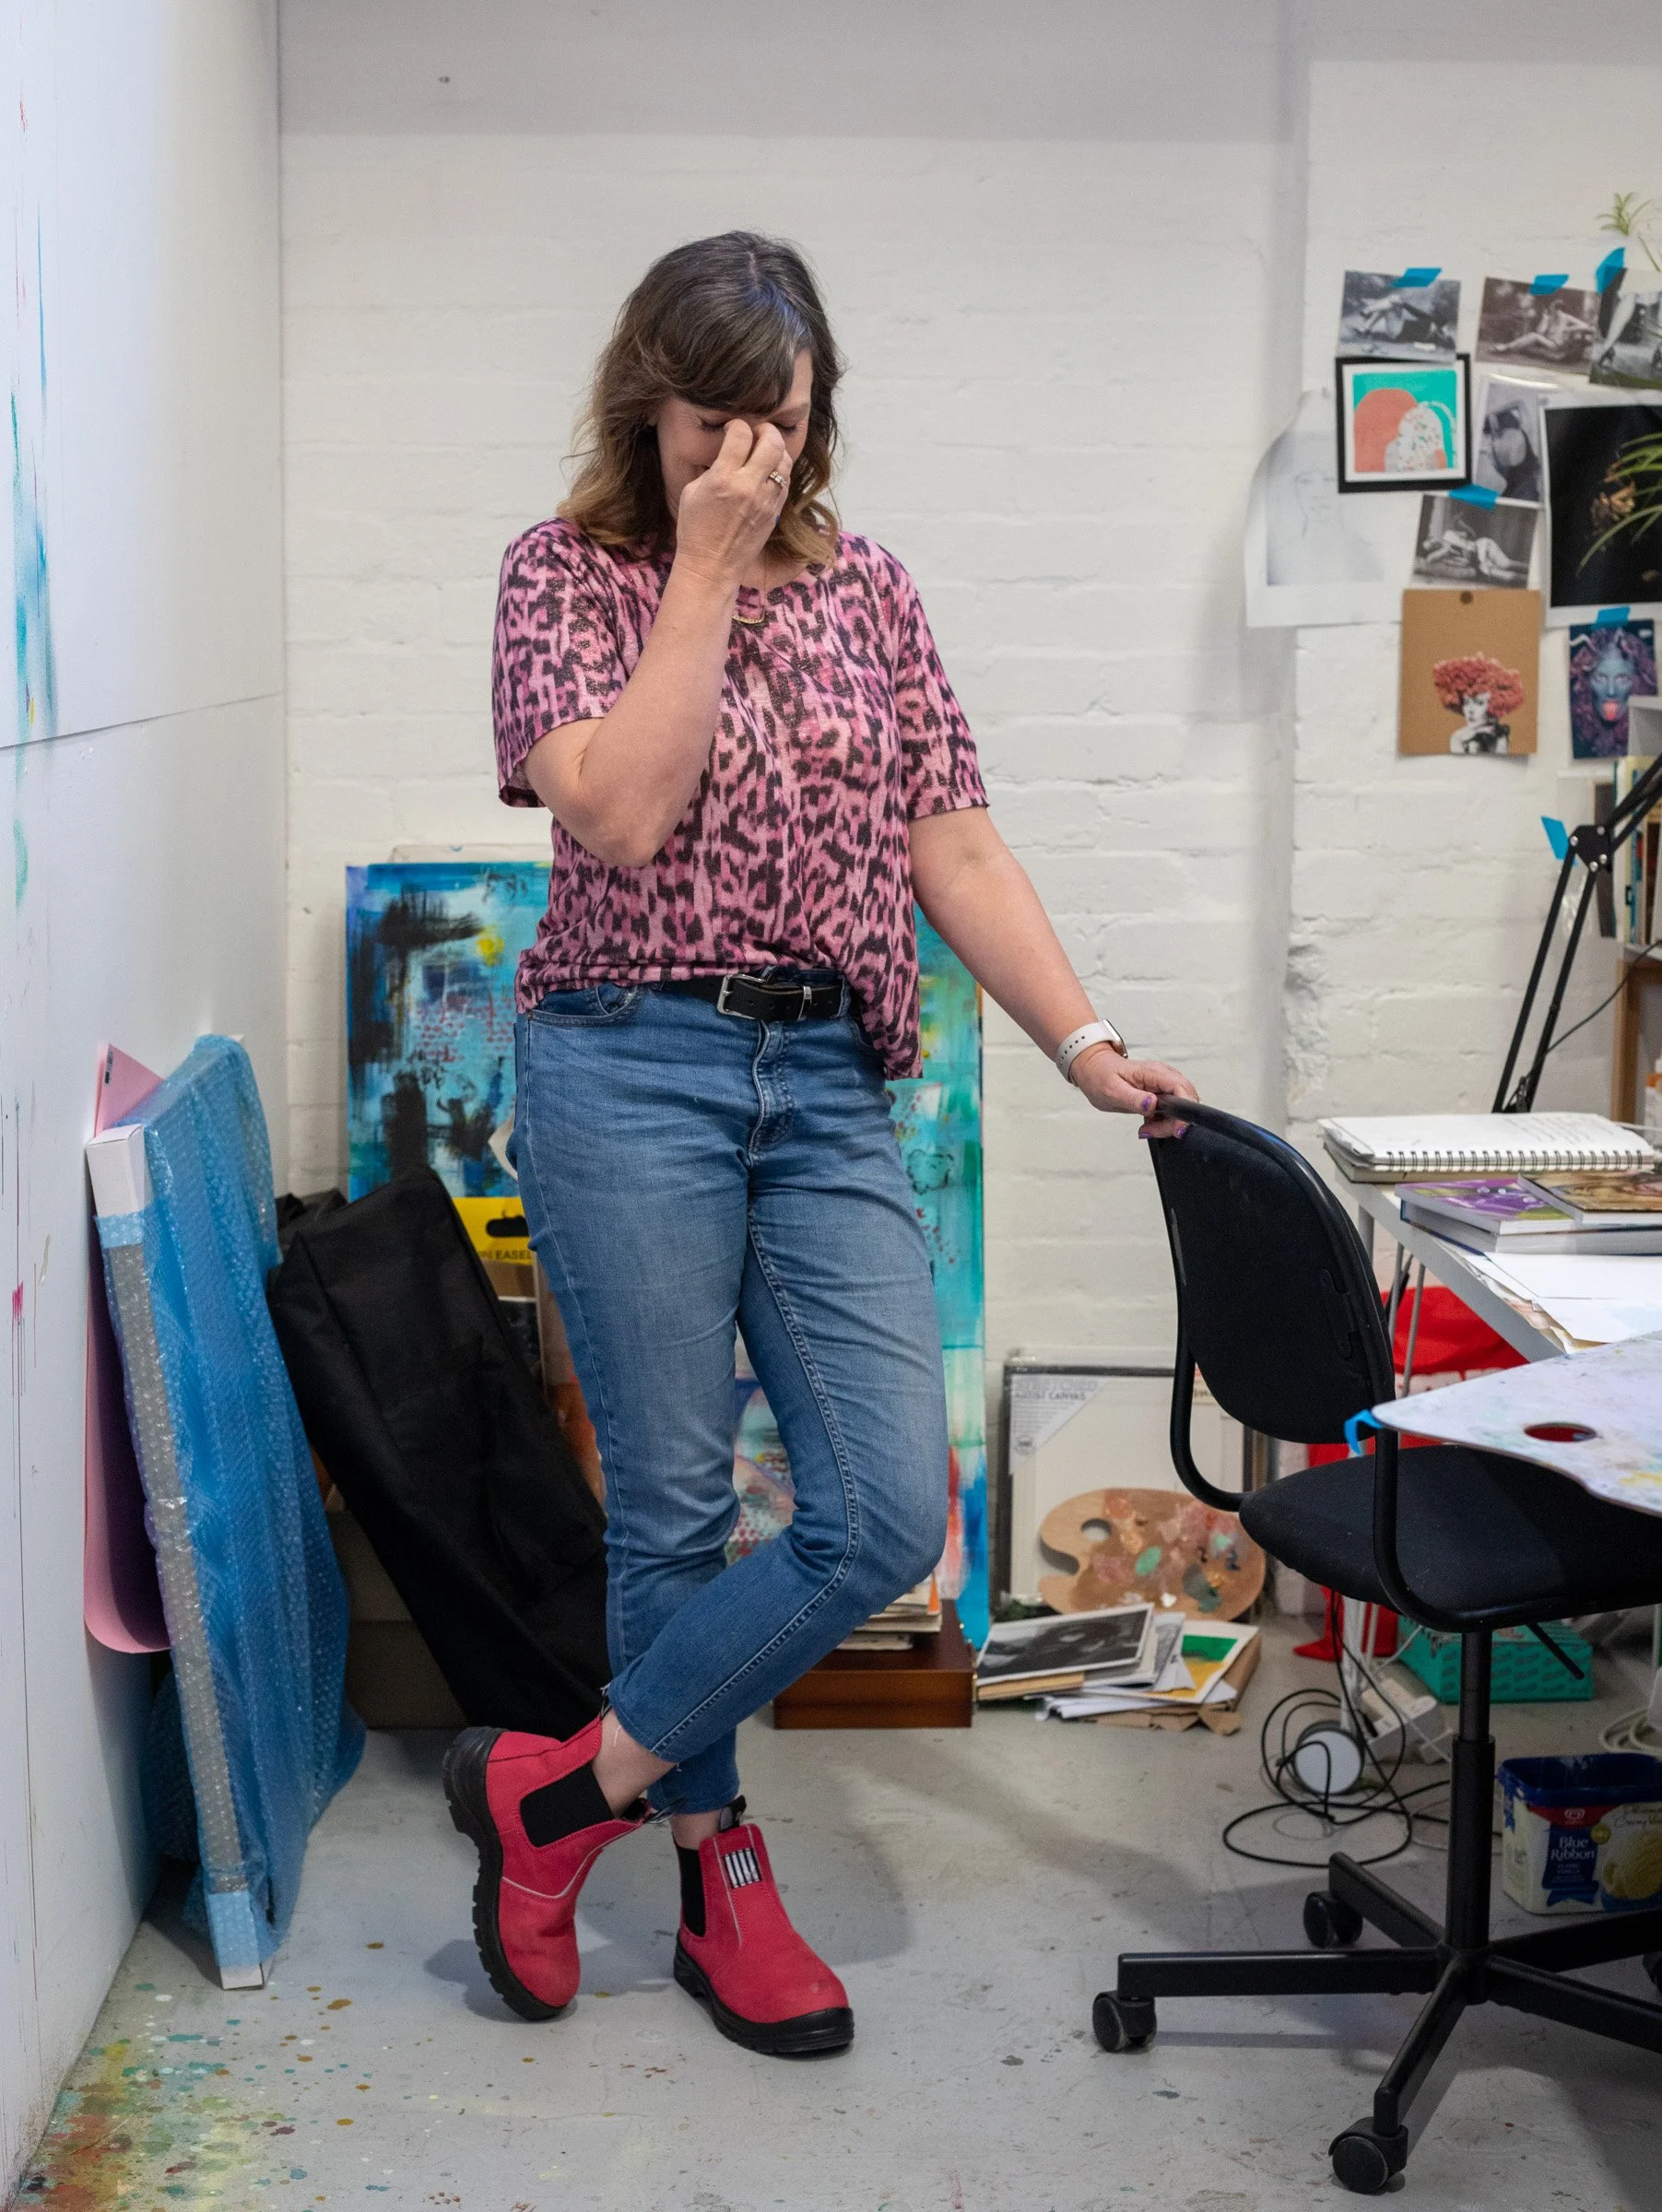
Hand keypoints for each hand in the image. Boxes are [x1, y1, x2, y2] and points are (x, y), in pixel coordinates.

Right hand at [672, 419, 790, 591]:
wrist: (711, 566)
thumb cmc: (695, 530)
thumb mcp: (691, 492)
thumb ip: (712, 468)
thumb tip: (727, 454)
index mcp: (723, 478)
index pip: (741, 435)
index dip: (737, 426)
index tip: (732, 430)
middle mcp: (748, 487)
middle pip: (772, 443)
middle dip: (766, 430)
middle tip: (758, 433)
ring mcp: (765, 501)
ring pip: (784, 462)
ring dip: (776, 451)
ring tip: (765, 452)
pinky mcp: (774, 513)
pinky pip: (785, 483)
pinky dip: (779, 472)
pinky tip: (768, 474)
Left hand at [1070, 1048, 1197, 1138]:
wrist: (1094, 1069)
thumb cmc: (1100, 1075)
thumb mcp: (1112, 1090)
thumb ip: (1133, 1099)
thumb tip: (1152, 1104)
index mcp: (1153, 1072)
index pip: (1181, 1088)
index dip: (1185, 1109)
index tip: (1177, 1128)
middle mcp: (1162, 1076)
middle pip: (1185, 1100)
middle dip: (1174, 1121)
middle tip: (1151, 1130)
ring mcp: (1163, 1084)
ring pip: (1180, 1107)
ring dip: (1167, 1123)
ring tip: (1146, 1128)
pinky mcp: (1160, 1093)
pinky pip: (1172, 1110)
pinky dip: (1163, 1122)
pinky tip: (1148, 1124)